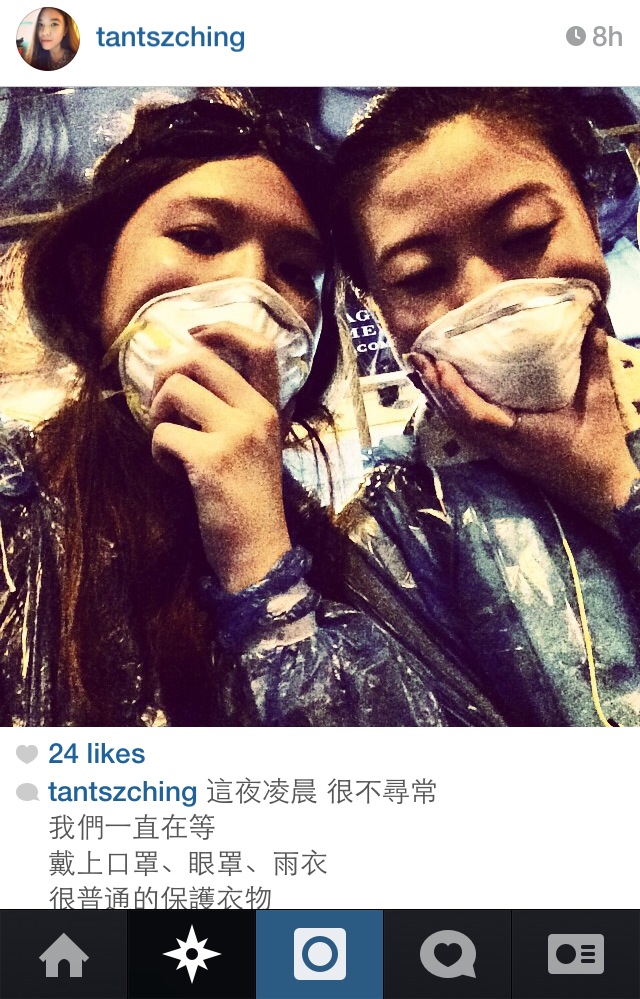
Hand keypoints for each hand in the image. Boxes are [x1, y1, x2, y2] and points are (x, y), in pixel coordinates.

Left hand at [148, 323, 291, 591]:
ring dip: (157, 414)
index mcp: (270, 408)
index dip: (223, 329)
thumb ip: (232, 411)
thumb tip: (180, 374)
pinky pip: (162, 433)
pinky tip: (172, 472)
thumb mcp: (255, 448)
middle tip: (162, 404)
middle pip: (198, 358)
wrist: (258, 552)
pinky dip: (158, 453)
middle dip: (165, 373)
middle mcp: (257, 414)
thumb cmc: (248, 501)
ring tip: (168, 444)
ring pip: (175, 389)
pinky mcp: (211, 459)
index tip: (195, 334)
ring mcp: (236, 434)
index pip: (260, 346)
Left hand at [409, 324, 638, 528]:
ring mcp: (502, 455)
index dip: (454, 391)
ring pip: (459, 427)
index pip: (476, 415)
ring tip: (420, 371)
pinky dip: (452, 410)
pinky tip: (443, 394)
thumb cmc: (601, 449)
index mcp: (521, 436)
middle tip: (416, 357)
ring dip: (438, 398)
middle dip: (435, 388)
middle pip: (457, 419)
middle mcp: (503, 448)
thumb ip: (593, 360)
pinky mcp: (505, 456)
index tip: (437, 366)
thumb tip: (592, 319)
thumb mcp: (599, 402)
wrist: (606, 492)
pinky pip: (469, 432)